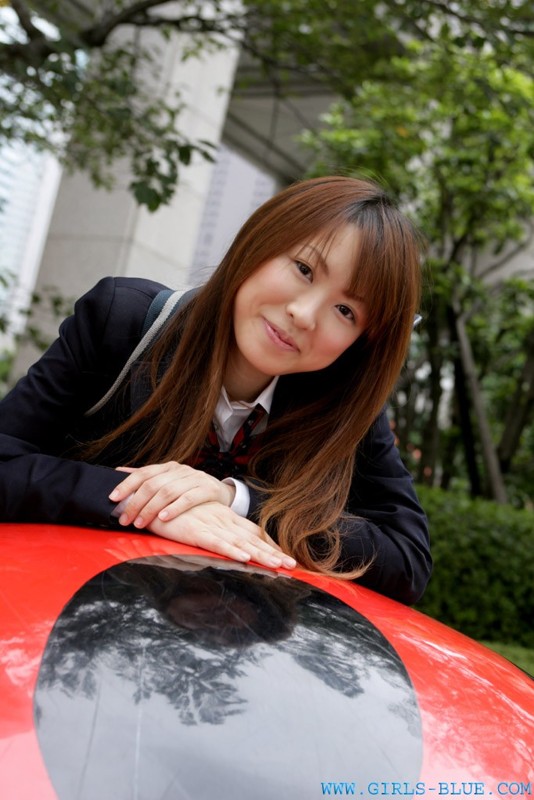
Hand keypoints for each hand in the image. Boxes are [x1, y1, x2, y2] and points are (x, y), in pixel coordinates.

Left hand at [109, 462, 234, 527]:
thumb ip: (146, 478)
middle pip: (153, 484)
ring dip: (151, 508)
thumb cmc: (190, 489)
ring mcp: (194, 478)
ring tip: (140, 523)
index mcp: (168, 467)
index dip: (126, 485)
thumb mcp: (169, 481)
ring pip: (168, 491)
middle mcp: (180, 470)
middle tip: (125, 519)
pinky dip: (174, 508)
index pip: (143, 473)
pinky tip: (163, 517)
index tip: (112, 498)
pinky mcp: (207, 489)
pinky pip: (189, 498)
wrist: (221, 492)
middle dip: (136, 503)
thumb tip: (118, 472)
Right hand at [147, 501, 296, 569]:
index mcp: (224, 518)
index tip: (285, 557)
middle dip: (272, 553)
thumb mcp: (196, 521)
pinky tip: (246, 557)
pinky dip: (232, 550)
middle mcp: (222, 521)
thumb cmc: (174, 510)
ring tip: (278, 566)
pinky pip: (217, 542)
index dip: (269, 545)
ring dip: (260, 554)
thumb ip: (212, 531)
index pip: (252, 532)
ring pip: (240, 542)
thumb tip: (225, 544)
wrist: (151, 497)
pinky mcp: (196, 531)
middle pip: (252, 538)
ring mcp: (211, 525)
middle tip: (292, 565)